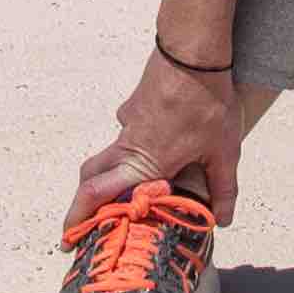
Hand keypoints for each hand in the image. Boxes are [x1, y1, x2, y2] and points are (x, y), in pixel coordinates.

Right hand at [71, 45, 246, 235]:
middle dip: (80, 203)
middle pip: (89, 177)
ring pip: (107, 155)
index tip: (69, 240)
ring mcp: (128, 123)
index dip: (78, 220)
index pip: (97, 197)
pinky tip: (159, 147)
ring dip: (107, 176)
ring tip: (125, 191)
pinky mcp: (135, 105)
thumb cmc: (206, 102)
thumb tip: (224, 218)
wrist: (192, 52)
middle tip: (79, 223)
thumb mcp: (223, 152)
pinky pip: (127, 133)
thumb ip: (223, 189)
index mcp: (143, 164)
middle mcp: (128, 146)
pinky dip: (132, 148)